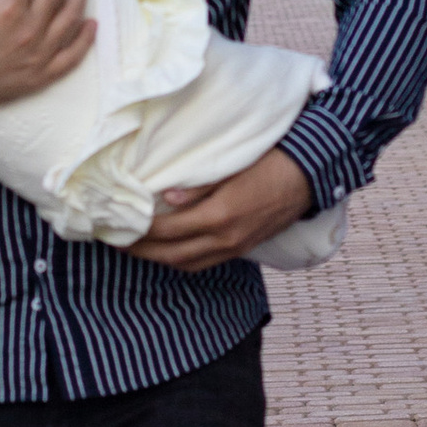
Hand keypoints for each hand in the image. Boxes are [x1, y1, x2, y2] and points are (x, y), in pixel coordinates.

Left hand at [131, 148, 314, 273]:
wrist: (310, 173)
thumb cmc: (270, 161)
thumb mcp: (231, 167)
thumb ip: (198, 187)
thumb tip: (166, 198)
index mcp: (219, 217)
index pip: (167, 231)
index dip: (139, 231)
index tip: (117, 225)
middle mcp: (226, 239)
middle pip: (172, 255)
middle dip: (141, 251)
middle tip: (116, 243)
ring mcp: (236, 247)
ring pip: (187, 264)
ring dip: (159, 260)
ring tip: (137, 249)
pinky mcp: (243, 248)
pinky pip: (205, 263)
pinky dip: (181, 260)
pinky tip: (169, 251)